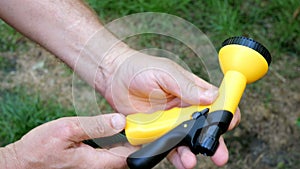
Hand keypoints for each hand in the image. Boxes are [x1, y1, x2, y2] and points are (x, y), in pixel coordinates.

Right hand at [1, 114, 136, 168]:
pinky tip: (114, 133)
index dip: (141, 143)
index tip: (147, 128)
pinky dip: (115, 144)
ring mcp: (93, 168)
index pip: (129, 157)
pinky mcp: (88, 165)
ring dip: (126, 143)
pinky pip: (108, 156)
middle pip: (125, 158)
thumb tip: (120, 121)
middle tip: (139, 124)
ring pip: (117, 156)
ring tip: (129, 126)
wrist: (23, 162)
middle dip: (134, 141)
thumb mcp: (68, 130)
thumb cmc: (40, 148)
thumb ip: (95, 126)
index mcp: (96, 163)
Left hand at [100, 51, 240, 167]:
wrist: (113, 76)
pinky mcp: (154, 131)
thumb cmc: (140, 68)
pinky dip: (169, 153)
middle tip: (219, 155)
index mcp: (192, 91)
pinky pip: (164, 145)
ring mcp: (169, 122)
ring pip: (185, 140)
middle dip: (213, 142)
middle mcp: (184, 109)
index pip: (217, 103)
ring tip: (189, 160)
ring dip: (190, 152)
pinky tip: (174, 158)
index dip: (226, 113)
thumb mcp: (165, 72)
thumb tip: (212, 97)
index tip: (229, 123)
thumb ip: (187, 86)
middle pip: (204, 128)